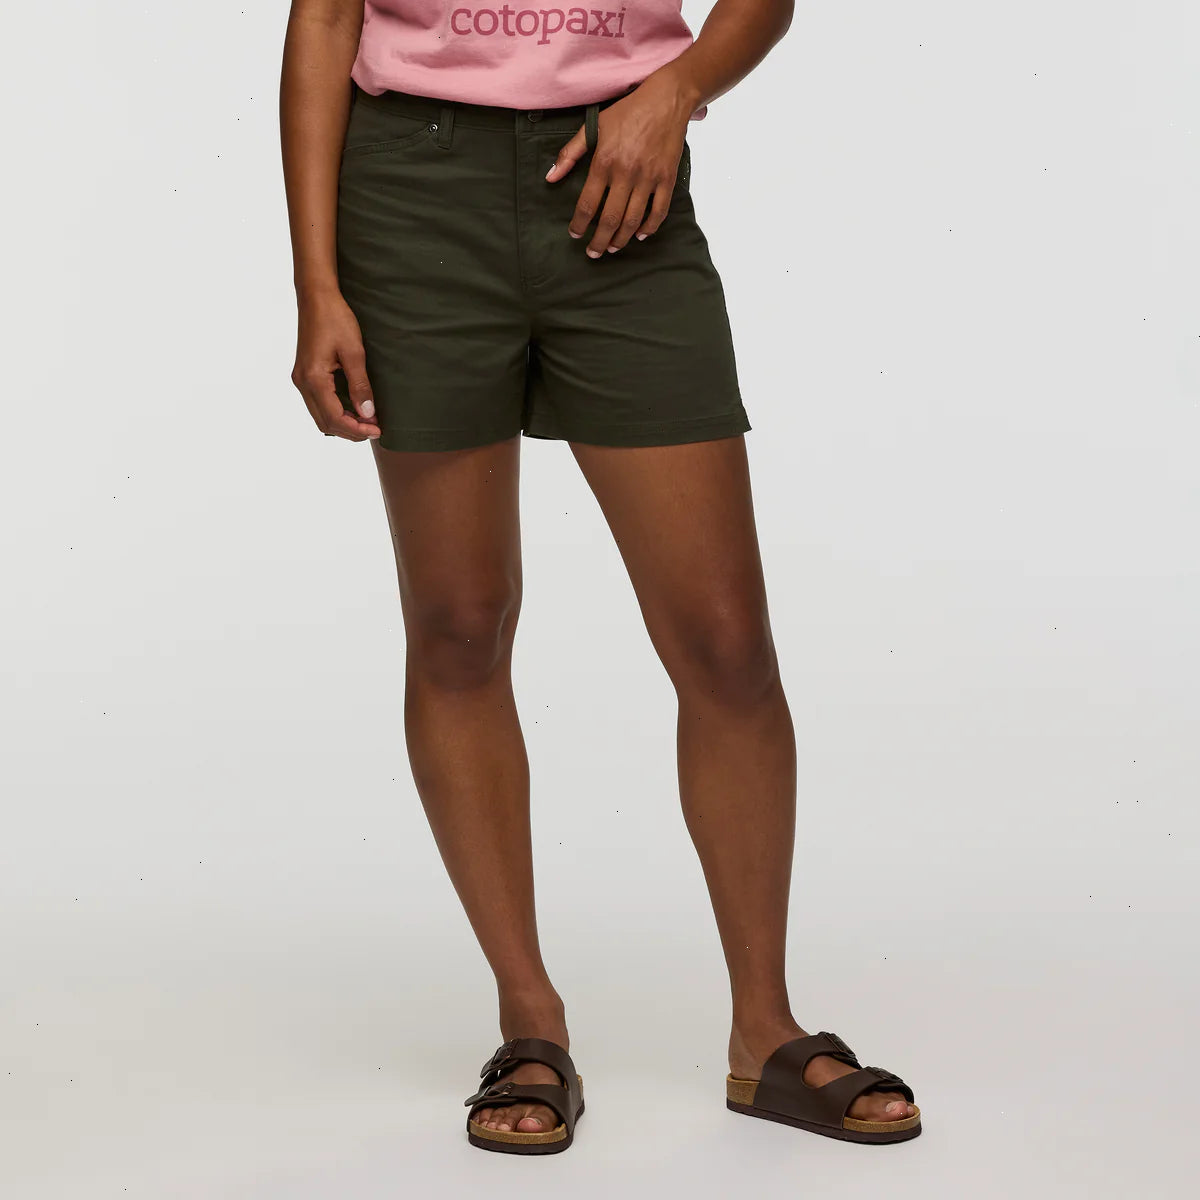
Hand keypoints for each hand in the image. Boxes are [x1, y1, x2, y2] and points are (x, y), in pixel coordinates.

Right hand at [291, 288, 380, 440]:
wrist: (316, 297)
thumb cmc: (335, 319)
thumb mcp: (354, 352)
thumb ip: (360, 385)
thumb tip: (368, 414)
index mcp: (313, 378)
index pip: (334, 418)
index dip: (357, 429)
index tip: (378, 430)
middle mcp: (302, 382)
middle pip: (325, 423)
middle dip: (351, 431)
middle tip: (375, 428)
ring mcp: (301, 379)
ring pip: (320, 416)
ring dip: (343, 424)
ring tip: (367, 421)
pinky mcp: (304, 375)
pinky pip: (318, 404)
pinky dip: (336, 413)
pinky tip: (353, 409)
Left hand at [545, 73, 693, 257]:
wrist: (665, 100)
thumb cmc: (627, 112)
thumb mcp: (594, 127)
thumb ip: (570, 153)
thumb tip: (550, 177)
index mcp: (605, 162)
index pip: (588, 203)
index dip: (579, 224)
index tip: (574, 234)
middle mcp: (626, 173)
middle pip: (610, 218)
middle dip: (599, 241)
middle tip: (593, 253)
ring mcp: (648, 178)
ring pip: (633, 220)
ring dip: (621, 239)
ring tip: (612, 248)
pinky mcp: (667, 179)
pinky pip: (659, 211)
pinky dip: (650, 227)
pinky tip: (640, 235)